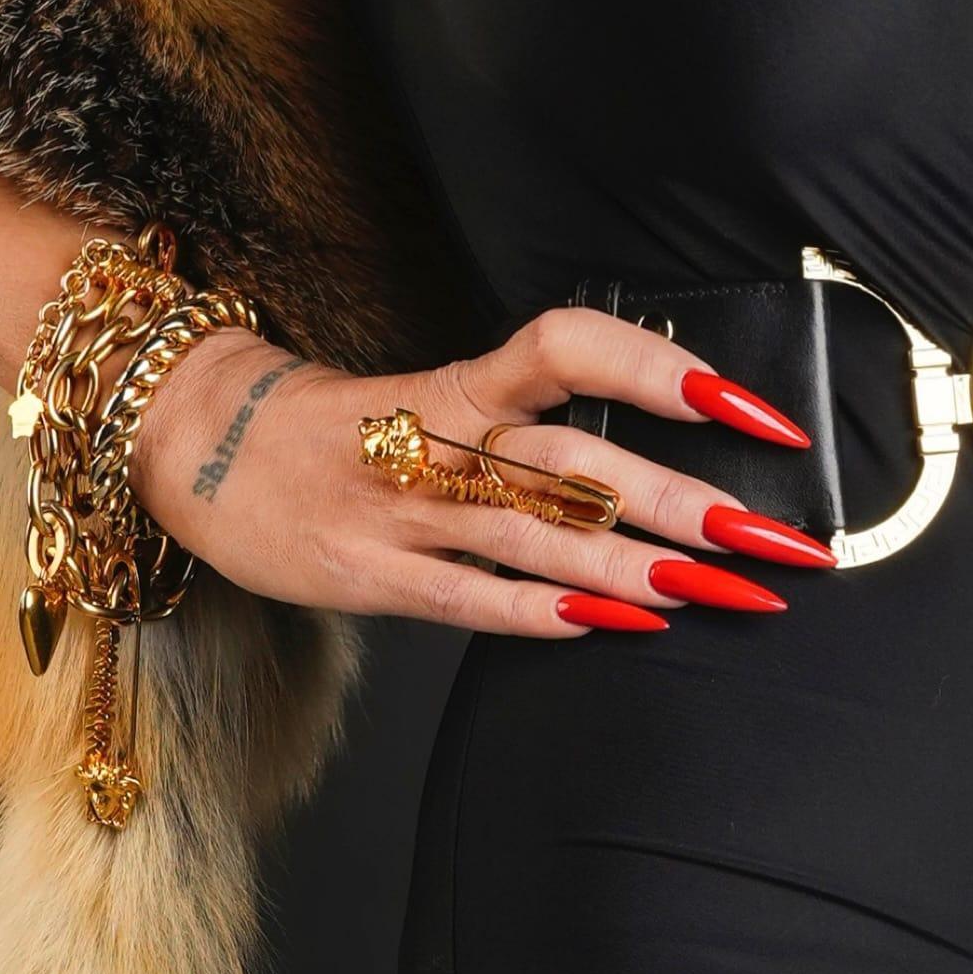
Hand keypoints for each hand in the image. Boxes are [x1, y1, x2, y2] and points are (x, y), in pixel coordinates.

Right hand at [122, 306, 833, 635]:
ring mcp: (402, 511)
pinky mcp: (372, 577)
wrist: (195, 446)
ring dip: (641, 568)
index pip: (568, 346)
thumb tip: (656, 457)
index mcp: (460, 382)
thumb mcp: (433, 398)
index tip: (748, 408)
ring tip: (729, 592)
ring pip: (537, 534)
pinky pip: (472, 597)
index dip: (659, 368)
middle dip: (687, 499)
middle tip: (777, 538)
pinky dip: (549, 614)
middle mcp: (437, 439)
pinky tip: (624, 626)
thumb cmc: (340, 428)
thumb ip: (528, 424)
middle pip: (575, 458)